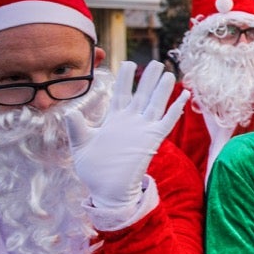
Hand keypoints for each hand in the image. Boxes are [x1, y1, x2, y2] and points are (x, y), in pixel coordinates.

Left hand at [65, 60, 185, 210]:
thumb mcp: (80, 146)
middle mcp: (131, 121)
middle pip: (142, 94)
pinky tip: (184, 96)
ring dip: (163, 89)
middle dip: (149, 78)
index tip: (129, 63)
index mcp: (114, 119)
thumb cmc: (94, 171)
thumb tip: (69, 110)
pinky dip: (176, 108)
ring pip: (156, 103)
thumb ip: (76, 127)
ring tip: (169, 73)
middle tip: (156, 62)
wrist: (107, 191)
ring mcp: (143, 129)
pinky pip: (167, 121)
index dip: (125, 78)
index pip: (121, 93)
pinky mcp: (152, 140)